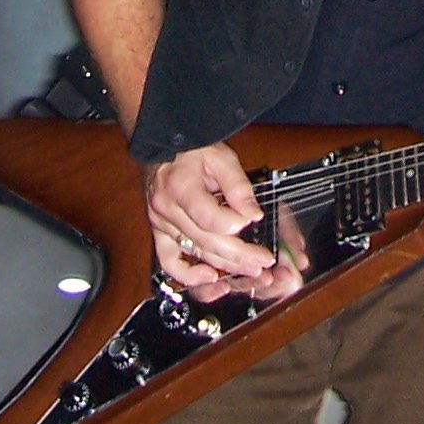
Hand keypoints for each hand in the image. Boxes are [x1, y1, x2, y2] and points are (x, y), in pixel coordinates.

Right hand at [143, 144, 305, 304]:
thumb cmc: (192, 150)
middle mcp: (167, 209)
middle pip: (206, 241)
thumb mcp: (221, 157)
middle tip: (263, 262)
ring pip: (194, 253)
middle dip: (239, 255)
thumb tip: (253, 214)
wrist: (163, 146)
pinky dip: (189, 275)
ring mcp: (162, 223)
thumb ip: (238, 186)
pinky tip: (210, 277)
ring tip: (249, 270)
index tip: (253, 220)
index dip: (235, 224)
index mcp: (181, 187)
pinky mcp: (160, 232)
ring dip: (224, 265)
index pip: (210, 219)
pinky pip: (169, 262)